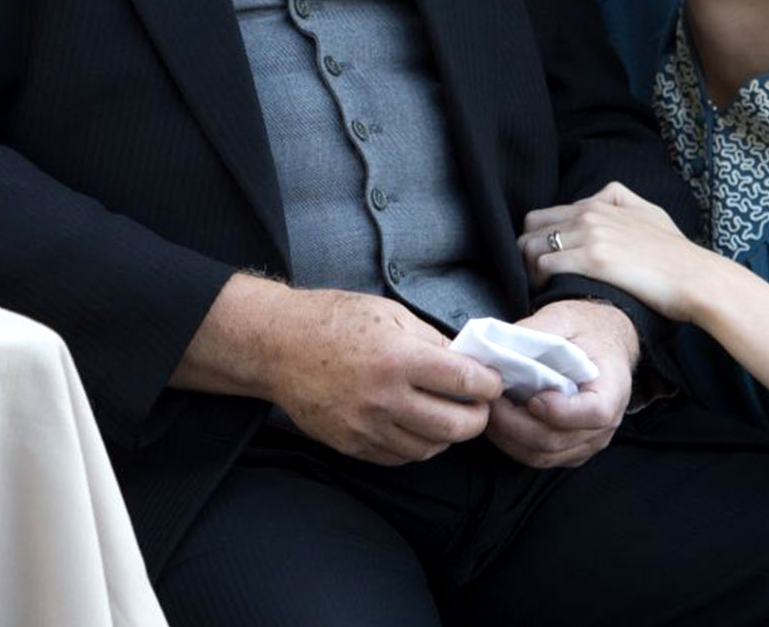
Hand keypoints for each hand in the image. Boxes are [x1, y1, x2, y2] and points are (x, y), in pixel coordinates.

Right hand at [270, 289, 502, 464]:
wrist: (276, 345)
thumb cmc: (332, 320)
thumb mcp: (387, 312)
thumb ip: (430, 339)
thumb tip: (465, 361)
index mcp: (398, 357)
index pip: (465, 382)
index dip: (488, 384)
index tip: (492, 381)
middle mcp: (385, 398)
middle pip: (456, 426)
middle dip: (477, 417)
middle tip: (478, 406)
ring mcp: (367, 427)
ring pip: (429, 448)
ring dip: (447, 435)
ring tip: (447, 415)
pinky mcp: (352, 445)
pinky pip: (399, 457)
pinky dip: (416, 445)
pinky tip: (415, 425)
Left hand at [483, 300, 635, 468]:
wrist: (602, 340)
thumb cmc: (585, 330)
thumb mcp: (563, 318)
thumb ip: (536, 332)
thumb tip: (497, 346)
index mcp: (612, 387)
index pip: (594, 413)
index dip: (560, 411)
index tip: (532, 398)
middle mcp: (605, 424)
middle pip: (558, 440)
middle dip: (515, 424)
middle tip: (490, 400)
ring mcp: (588, 441)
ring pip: (544, 456)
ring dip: (509, 436)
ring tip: (490, 410)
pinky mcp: (571, 449)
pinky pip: (541, 458)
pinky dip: (514, 444)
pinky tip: (500, 421)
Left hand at [521, 181, 716, 321]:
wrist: (695, 278)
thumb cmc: (677, 253)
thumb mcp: (651, 212)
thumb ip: (623, 200)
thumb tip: (605, 195)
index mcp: (600, 204)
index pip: (545, 214)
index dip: (539, 238)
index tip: (544, 259)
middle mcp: (590, 214)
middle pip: (532, 227)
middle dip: (528, 251)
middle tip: (535, 275)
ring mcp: (589, 235)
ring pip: (532, 246)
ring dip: (529, 268)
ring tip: (539, 287)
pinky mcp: (591, 259)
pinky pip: (544, 265)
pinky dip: (539, 280)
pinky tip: (548, 292)